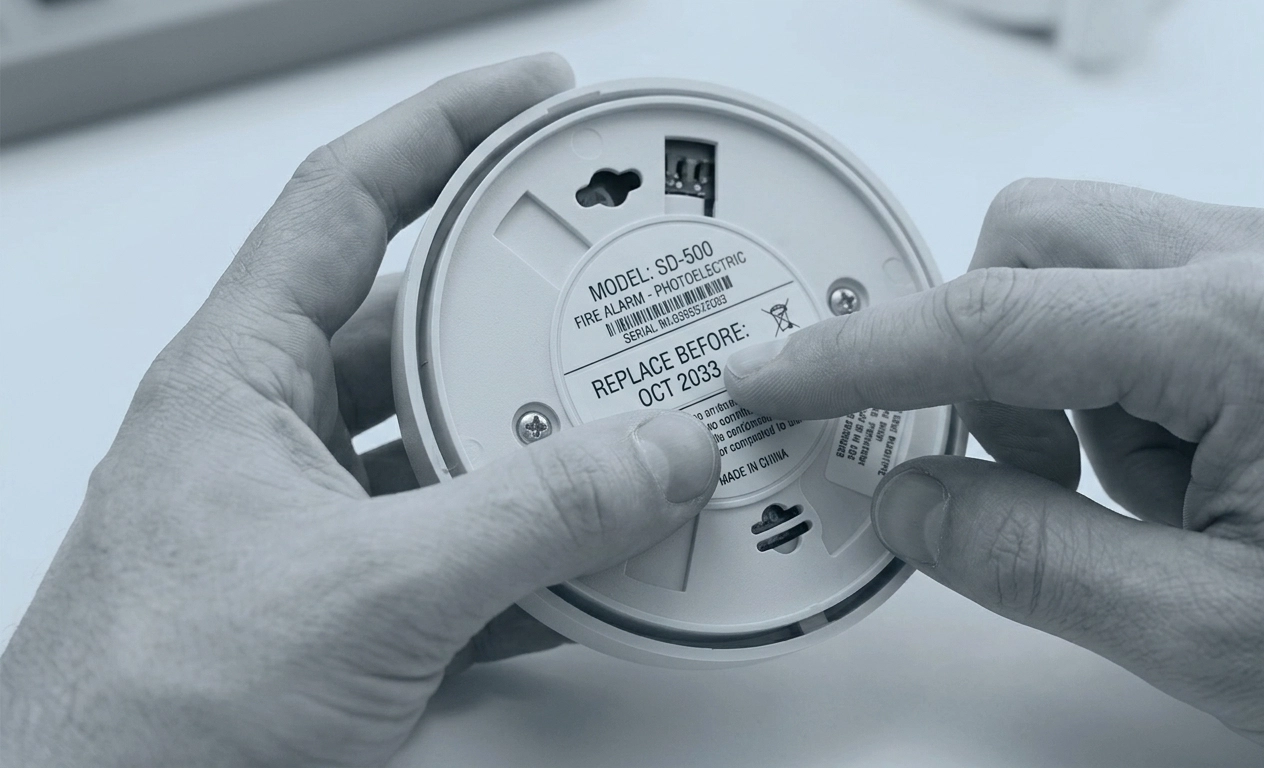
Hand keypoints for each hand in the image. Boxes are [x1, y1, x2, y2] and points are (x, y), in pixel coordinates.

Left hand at [0, 55, 717, 767]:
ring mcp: (313, 525)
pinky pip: (464, 543)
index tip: (531, 99)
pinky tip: (595, 557)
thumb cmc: (145, 711)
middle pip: (414, 326)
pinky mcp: (349, 605)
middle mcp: (273, 438)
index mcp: (237, 379)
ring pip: (446, 445)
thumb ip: (529, 517)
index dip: (443, 127)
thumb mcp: (365, 588)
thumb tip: (649, 454)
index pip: (345, 200)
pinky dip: (537, 545)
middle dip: (516, 308)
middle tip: (607, 288)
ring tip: (622, 427)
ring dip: (536, 442)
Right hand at [724, 179, 1263, 765]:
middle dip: (977, 350)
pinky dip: (1118, 377)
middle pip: (1032, 240)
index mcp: (1240, 336)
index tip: (779, 378)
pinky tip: (1185, 472)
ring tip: (1135, 495)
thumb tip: (908, 503)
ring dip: (1058, 373)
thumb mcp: (1212, 633)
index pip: (985, 323)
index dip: (857, 357)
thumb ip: (1031, 560)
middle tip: (1009, 467)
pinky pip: (1151, 293)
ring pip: (1087, 263)